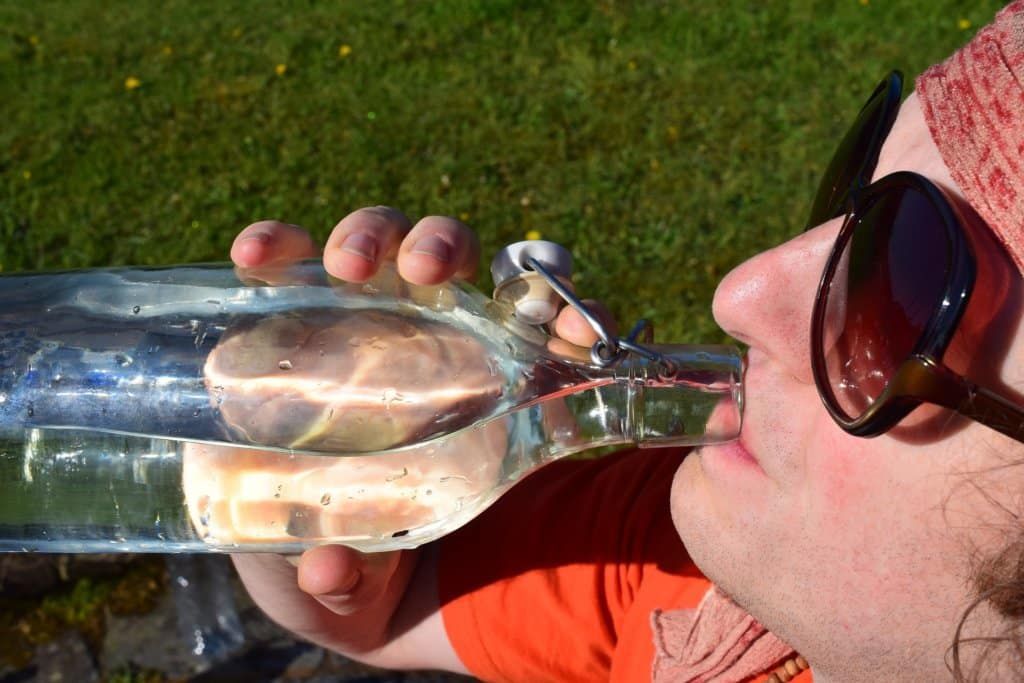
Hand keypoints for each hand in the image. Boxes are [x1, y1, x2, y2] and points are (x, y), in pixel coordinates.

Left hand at [228, 207, 614, 667]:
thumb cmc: (350, 573)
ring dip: (445, 244)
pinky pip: (552, 324)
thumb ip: (321, 580)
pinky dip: (571, 311)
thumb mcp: (322, 588)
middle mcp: (389, 336)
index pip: (288, 283)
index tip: (256, 256)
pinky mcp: (526, 375)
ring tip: (436, 272)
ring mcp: (460, 347)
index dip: (274, 251)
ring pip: (458, 259)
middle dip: (371, 236)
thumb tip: (331, 567)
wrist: (434, 600)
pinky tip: (574, 331)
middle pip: (380, 250)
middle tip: (357, 269)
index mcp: (318, 367)